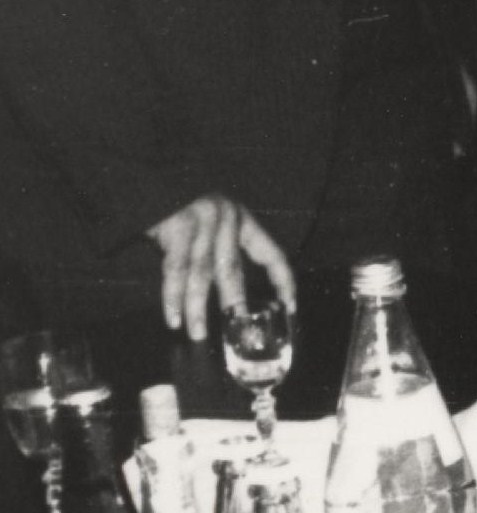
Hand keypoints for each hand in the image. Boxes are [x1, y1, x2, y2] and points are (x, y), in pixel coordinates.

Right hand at [145, 195, 294, 340]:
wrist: (151, 178)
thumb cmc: (180, 207)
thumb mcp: (211, 221)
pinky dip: (173, 297)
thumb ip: (220, 250)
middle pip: (233, 270)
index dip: (283, 281)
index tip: (290, 306)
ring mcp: (202, 223)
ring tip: (197, 334)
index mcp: (242, 220)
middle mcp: (227, 220)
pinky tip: (174, 318)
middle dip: (235, 304)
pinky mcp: (177, 227)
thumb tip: (229, 297)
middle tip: (237, 331)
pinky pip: (176, 270)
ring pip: (203, 275)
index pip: (271, 254)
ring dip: (198, 309)